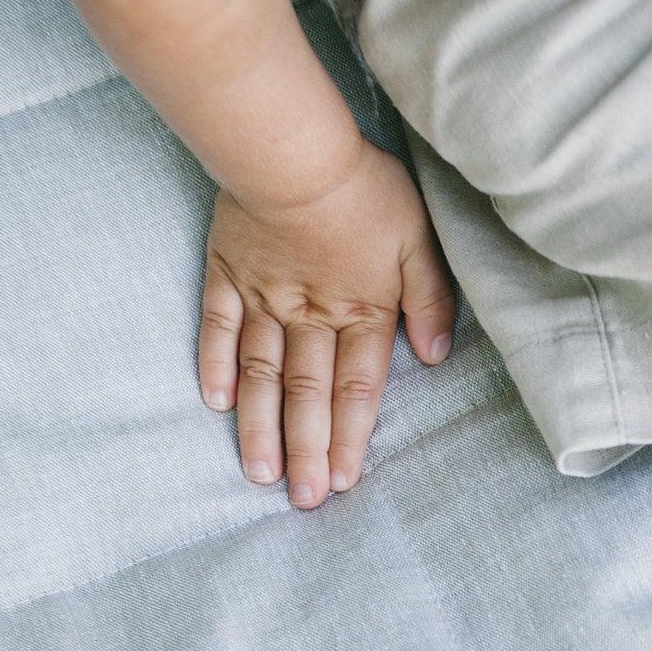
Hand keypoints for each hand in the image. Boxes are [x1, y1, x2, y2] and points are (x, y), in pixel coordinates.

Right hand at [198, 144, 456, 507]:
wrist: (293, 148)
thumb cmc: (365, 189)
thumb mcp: (419, 239)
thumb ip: (431, 300)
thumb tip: (437, 358)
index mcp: (361, 308)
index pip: (358, 387)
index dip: (352, 435)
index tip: (344, 480)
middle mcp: (310, 314)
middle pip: (309, 394)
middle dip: (308, 451)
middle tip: (303, 502)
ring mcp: (263, 297)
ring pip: (262, 374)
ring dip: (262, 426)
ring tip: (260, 473)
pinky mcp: (227, 273)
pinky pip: (217, 327)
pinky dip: (214, 365)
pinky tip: (214, 403)